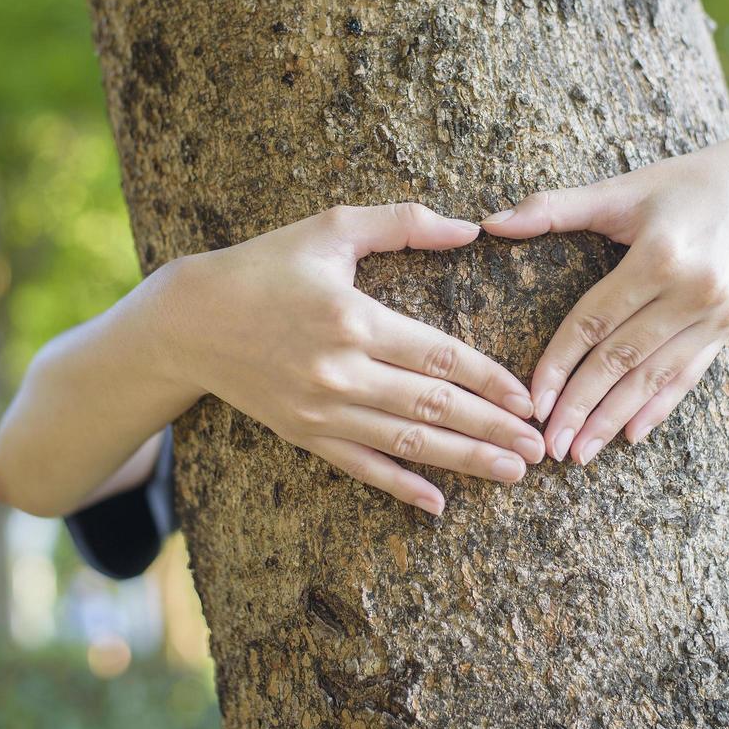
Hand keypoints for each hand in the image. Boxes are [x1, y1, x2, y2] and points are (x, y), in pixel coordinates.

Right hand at [168, 203, 540, 514]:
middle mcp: (341, 372)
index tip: (528, 400)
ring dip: (465, 462)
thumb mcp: (330, 228)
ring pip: (407, 444)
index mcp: (354, 320)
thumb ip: (402, 225)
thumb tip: (470, 228)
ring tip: (513, 473)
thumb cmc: (263, 265)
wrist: (187, 322)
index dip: (491, 382)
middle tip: (541, 448)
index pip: (441, 357)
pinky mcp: (304, 435)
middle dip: (493, 431)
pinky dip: (401, 487)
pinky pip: (361, 467)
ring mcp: (321, 411)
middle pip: (434, 409)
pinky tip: (438, 503)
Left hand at [480, 136, 728, 464]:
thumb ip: (554, 208)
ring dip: (614, 419)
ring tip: (579, 453)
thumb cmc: (684, 184)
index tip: (532, 401)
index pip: (596, 321)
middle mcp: (693, 291)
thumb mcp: (622, 189)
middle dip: (582, 407)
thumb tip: (490, 222)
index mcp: (660, 255)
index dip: (560, 363)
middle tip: (549, 445)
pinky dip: (659, 409)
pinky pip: (689, 377)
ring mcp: (716, 315)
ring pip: (654, 377)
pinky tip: (631, 436)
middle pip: (623, 359)